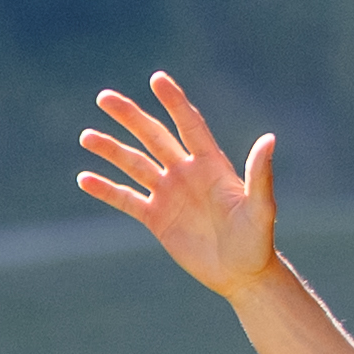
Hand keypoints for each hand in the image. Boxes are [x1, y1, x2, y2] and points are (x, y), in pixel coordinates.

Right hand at [79, 71, 279, 296]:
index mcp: (211, 165)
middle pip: (153, 137)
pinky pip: (126, 199)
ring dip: (111, 150)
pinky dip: (106, 190)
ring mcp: (169, 195)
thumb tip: (269, 138)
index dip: (174, 102)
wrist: (241, 275)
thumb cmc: (257, 241)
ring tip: (86, 136)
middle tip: (103, 98)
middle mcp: (186, 173)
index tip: (156, 79)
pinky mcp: (156, 219)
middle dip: (130, 117)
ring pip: (134, 164)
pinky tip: (84, 178)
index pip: (188, 124)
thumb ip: (260, 174)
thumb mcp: (260, 208)